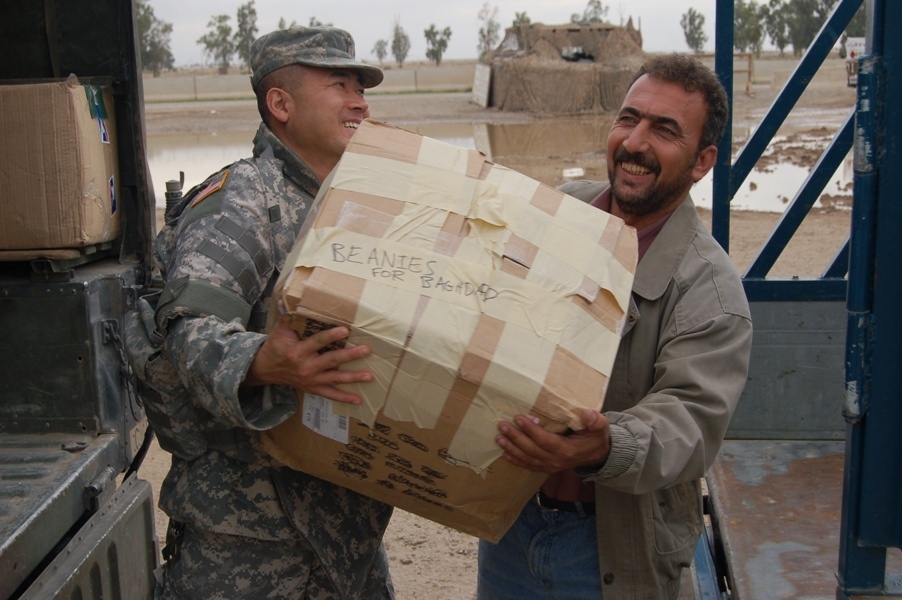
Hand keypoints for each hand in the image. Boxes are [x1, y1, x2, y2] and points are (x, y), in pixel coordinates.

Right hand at [244, 315, 372, 403]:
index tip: (345, 330)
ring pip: (334, 379)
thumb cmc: (276, 346)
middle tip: (366, 350)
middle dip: (350, 355)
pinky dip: (344, 398)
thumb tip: (294, 299)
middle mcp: (305, 367)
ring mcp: (311, 380)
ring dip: (353, 378)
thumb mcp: (280, 331)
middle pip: (331, 360)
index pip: (317, 342)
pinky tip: (358, 400)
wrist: (266, 369)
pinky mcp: (313, 388)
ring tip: (369, 376)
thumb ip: (289, 317)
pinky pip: (330, 395)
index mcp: (297, 351)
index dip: (331, 336)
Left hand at [495, 409, 610, 473]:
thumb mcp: (601, 427)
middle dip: (516, 437)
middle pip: (532, 450)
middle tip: (503, 425)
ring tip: (499, 437)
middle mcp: (556, 461)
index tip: (519, 418)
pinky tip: (504, 453)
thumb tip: (588, 414)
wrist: (597, 455)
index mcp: (567, 450)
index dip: (531, 430)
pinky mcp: (546, 467)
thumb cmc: (596, 438)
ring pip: (527, 458)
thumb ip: (596, 421)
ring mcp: (550, 466)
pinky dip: (516, 460)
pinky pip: (528, 465)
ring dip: (511, 448)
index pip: (545, 440)